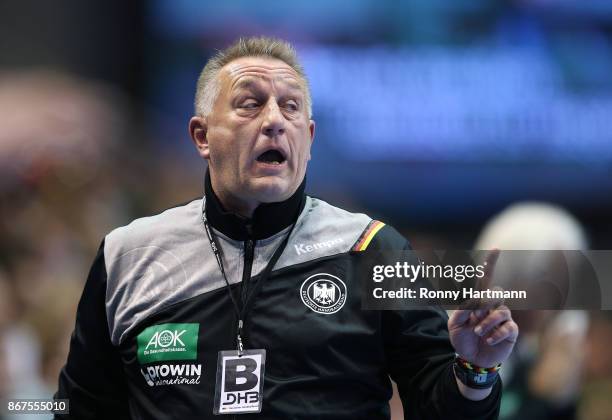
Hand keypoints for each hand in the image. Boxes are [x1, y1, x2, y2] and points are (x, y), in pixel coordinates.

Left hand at [448, 250, 518, 379]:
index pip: (485, 278)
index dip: (490, 263)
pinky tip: (488, 340)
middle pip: (496, 293)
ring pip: (500, 311)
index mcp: (478, 300)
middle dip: (483, 307)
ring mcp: (503, 317)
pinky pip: (507, 326)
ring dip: (486, 323)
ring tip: (478, 333)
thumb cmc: (462, 339)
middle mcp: (492, 305)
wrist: (471, 359)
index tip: (496, 249)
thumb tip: (477, 299)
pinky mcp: (511, 330)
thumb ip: (463, 310)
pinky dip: (495, 334)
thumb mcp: (455, 324)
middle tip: (474, 321)